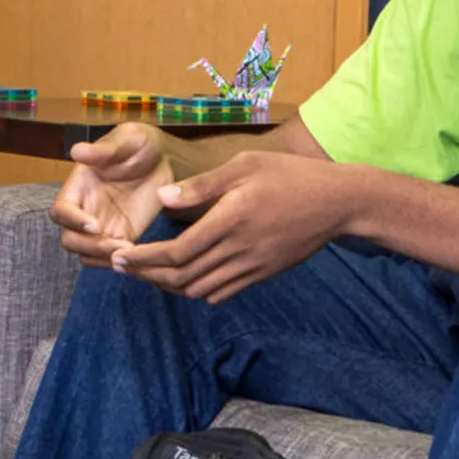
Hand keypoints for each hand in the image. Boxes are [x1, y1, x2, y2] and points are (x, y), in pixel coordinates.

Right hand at [49, 123, 173, 268]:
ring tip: (130, 250)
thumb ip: (104, 150)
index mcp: (79, 187)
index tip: (95, 224)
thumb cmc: (140, 144)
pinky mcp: (124, 234)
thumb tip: (77, 151)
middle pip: (70, 239)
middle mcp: (86, 209)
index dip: (72, 221)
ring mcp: (104, 225)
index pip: (60, 211)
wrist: (165, 158)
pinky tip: (138, 254)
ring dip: (103, 257)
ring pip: (88, 253)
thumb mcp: (126, 140)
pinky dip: (120, 260)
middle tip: (118, 243)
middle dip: (89, 245)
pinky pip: (112, 256)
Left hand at [108, 151, 348, 303]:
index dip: (143, 258)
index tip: (119, 255)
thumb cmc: (292, 175)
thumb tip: (163, 199)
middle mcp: (239, 249)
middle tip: (124, 266)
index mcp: (231, 220)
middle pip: (182, 277)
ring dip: (169, 285)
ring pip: (200, 289)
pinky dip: (198, 290)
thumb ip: (203, 185)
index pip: (176, 252)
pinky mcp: (264, 273)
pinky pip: (223, 293)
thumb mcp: (247, 165)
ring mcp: (253, 266)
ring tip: (149, 272)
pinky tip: (188, 277)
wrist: (339, 203)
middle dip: (147, 275)